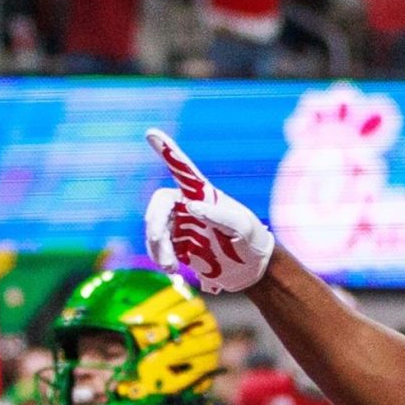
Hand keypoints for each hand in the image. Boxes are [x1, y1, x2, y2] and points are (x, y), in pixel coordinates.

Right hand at [144, 130, 275, 293]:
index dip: (167, 151)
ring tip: (171, 267)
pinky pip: (159, 248)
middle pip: (160, 205)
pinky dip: (161, 258)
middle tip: (157, 240)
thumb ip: (220, 215)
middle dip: (155, 222)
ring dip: (157, 247)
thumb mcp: (243, 228)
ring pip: (156, 229)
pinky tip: (172, 270)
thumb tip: (191, 206)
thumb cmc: (252, 241)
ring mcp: (181, 226)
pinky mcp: (178, 246)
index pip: (181, 169)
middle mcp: (187, 206)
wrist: (253, 270)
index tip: (151, 133)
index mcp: (203, 194)